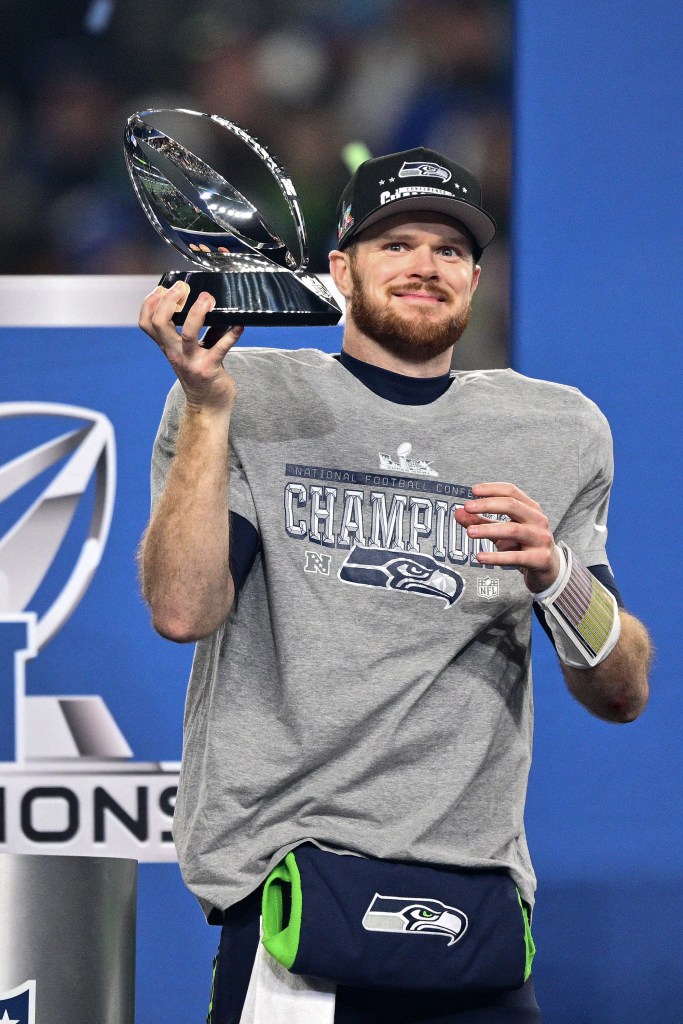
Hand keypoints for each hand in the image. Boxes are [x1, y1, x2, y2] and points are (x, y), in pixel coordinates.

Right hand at [139, 282, 243, 410]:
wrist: (208, 408)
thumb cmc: (201, 377)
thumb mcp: (194, 352)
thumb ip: (203, 331)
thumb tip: (219, 310)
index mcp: (168, 347)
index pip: (147, 323)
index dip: (149, 303)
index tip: (162, 288)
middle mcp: (175, 353)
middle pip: (160, 323)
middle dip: (169, 301)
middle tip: (183, 287)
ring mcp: (191, 361)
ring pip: (187, 333)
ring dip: (198, 313)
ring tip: (208, 299)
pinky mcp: (210, 369)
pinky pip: (220, 348)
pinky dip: (231, 334)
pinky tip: (239, 325)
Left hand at [454, 482, 560, 593]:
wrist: (548, 569)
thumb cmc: (524, 546)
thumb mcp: (501, 532)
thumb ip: (481, 521)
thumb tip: (459, 512)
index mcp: (531, 509)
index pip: (511, 491)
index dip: (491, 489)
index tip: (473, 491)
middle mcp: (538, 520)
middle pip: (512, 505)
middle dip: (487, 505)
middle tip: (468, 507)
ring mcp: (541, 539)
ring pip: (513, 530)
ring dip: (488, 530)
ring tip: (470, 532)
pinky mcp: (540, 559)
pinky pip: (515, 557)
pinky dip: (495, 557)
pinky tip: (480, 556)